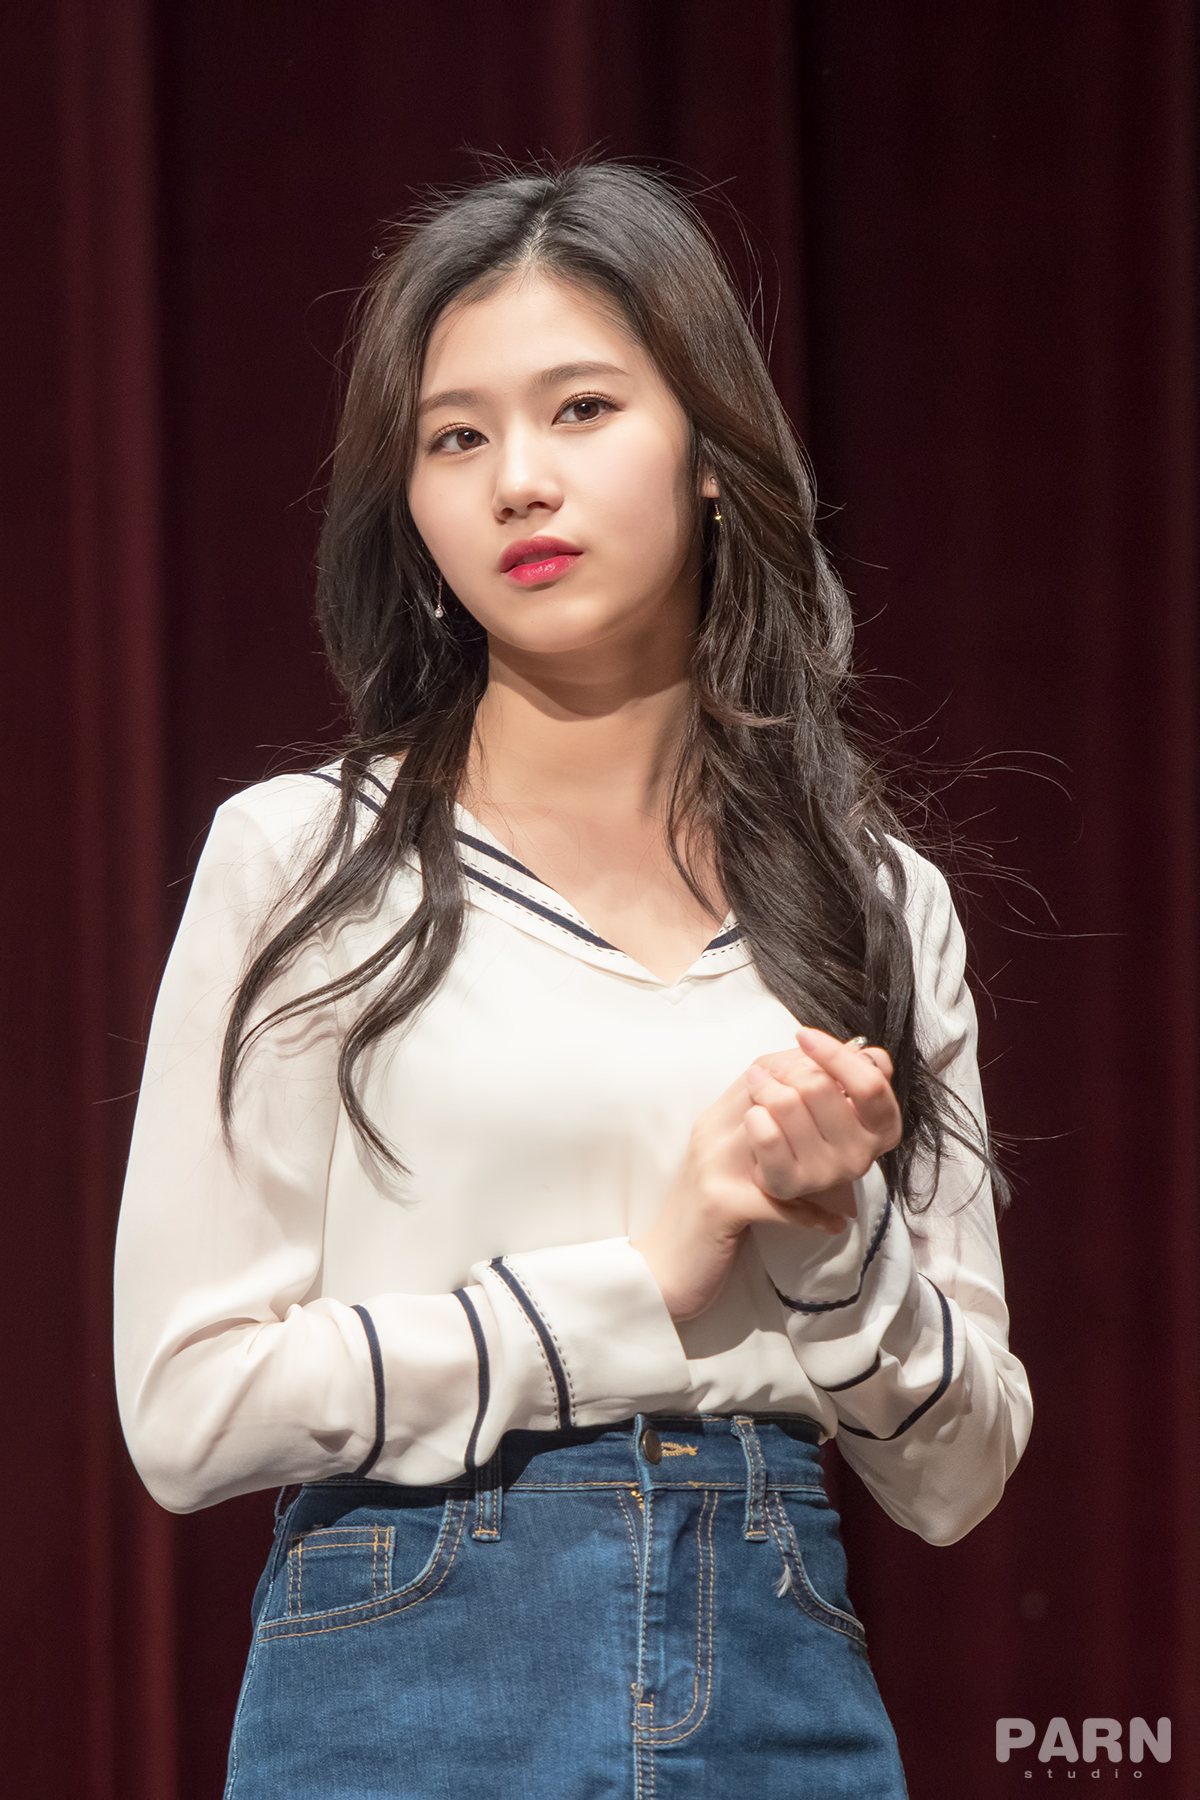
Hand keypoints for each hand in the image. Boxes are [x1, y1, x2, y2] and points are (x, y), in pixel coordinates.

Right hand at [632, 1029, 900, 1322]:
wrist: (664, 1267)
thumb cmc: (709, 1214)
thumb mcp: (733, 1163)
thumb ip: (767, 1131)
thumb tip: (820, 1108)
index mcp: (717, 1118)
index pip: (764, 1067)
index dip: (809, 1065)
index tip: (847, 1077)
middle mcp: (713, 1132)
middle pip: (772, 1088)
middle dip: (823, 1094)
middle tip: (862, 1111)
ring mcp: (714, 1165)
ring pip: (773, 1130)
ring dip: (820, 1144)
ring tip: (857, 1158)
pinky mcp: (721, 1205)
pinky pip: (776, 1200)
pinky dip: (810, 1214)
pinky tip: (835, 1223)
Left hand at [745, 1026, 901, 1208]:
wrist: (764, 1161)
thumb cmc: (809, 1115)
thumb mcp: (839, 1084)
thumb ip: (854, 1063)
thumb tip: (860, 1051)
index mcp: (882, 1127)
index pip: (869, 1083)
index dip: (834, 1054)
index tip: (804, 1035)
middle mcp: (860, 1156)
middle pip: (819, 1086)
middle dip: (788, 1067)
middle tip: (776, 1069)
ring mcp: (826, 1174)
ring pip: (786, 1104)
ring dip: (764, 1085)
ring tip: (760, 1086)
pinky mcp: (789, 1185)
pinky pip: (765, 1133)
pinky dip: (753, 1114)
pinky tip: (756, 1116)